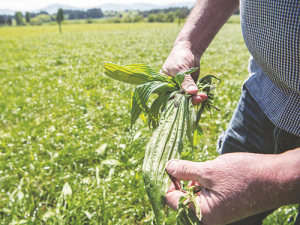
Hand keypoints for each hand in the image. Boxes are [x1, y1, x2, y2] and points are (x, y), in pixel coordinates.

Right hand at [162, 42, 206, 104]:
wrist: (189, 50)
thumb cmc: (179, 57)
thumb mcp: (180, 69)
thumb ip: (186, 81)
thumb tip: (193, 92)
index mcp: (163, 85)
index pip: (168, 97)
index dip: (176, 101)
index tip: (185, 101)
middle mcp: (171, 89)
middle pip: (179, 100)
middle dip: (189, 100)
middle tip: (198, 98)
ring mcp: (180, 89)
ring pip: (187, 98)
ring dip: (195, 99)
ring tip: (203, 96)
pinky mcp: (189, 88)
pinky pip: (194, 95)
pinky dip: (199, 95)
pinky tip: (204, 95)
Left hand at [165, 152, 289, 224]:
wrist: (275, 179)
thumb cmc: (243, 176)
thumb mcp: (210, 170)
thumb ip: (186, 170)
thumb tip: (168, 167)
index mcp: (203, 214)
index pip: (172, 199)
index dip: (170, 181)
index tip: (173, 166)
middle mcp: (208, 217)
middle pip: (182, 198)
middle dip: (182, 180)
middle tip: (187, 164)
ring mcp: (216, 212)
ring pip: (193, 194)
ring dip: (193, 180)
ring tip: (205, 169)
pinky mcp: (223, 205)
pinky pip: (205, 194)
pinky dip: (203, 183)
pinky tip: (211, 173)